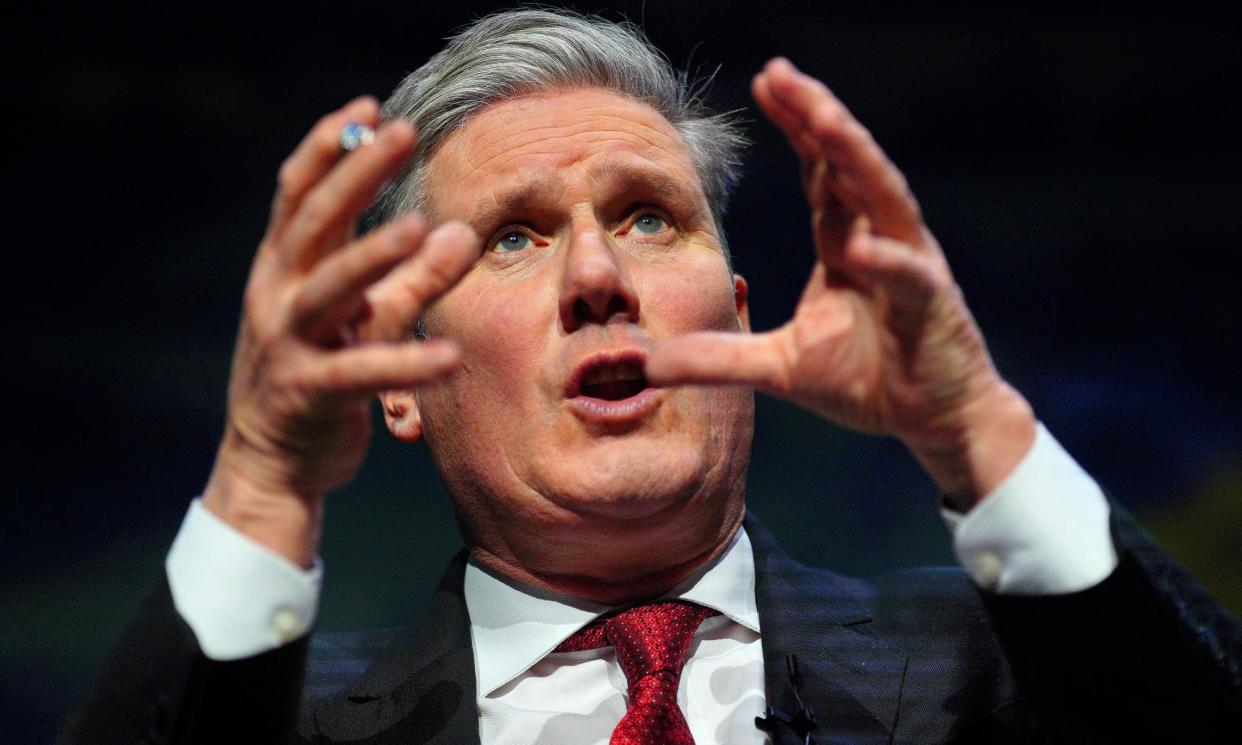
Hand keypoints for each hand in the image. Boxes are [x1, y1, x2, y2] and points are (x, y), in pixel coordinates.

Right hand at [202, 97, 477, 564]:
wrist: (269, 465)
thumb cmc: (319, 381)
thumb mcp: (363, 320)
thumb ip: (409, 279)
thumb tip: (459, 229)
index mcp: (284, 269)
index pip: (300, 194)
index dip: (330, 147)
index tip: (370, 106)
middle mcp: (277, 296)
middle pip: (314, 222)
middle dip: (355, 174)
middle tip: (399, 132)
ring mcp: (287, 344)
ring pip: (329, 290)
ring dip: (373, 256)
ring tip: (419, 226)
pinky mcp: (309, 393)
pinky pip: (361, 374)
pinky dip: (405, 364)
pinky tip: (452, 357)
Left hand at [647, 59, 1034, 508]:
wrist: (934, 420)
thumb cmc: (867, 381)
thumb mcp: (777, 369)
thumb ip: (716, 357)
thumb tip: (648, 363)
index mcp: (846, 243)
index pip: (819, 173)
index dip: (796, 126)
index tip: (764, 82)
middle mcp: (881, 239)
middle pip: (848, 166)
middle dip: (816, 117)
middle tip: (781, 73)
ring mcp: (910, 267)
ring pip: (885, 199)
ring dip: (855, 158)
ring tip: (824, 119)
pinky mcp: (931, 307)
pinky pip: (908, 278)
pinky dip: (886, 262)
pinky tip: (860, 249)